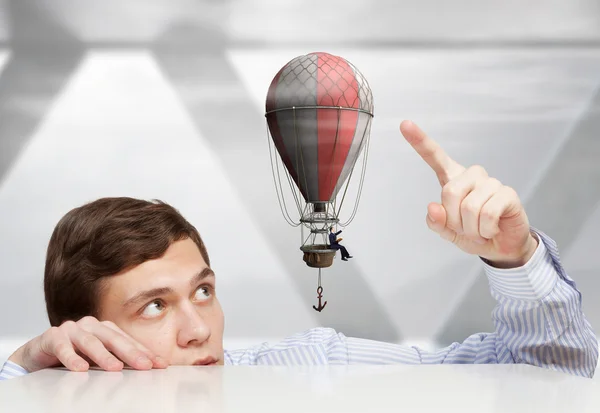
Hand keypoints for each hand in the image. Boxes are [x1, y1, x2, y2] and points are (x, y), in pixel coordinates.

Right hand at [8, 316, 167, 372]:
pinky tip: (79, 368)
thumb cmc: (74, 355)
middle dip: (131, 353)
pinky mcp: (52, 336)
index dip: (145, 352)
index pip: (129, 341)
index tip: (161, 365)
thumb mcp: (98, 359)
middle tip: (145, 366)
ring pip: (90, 342)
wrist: (38, 354)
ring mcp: (72, 329)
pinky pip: (62, 347)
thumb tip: (148, 369)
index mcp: (106, 329)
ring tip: (115, 368)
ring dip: (103, 356)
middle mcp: (91, 325)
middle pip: (114, 339)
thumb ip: (118, 360)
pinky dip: (71, 357)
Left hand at [400, 120, 537, 267]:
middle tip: (465, 228)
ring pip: (469, 207)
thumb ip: (436, 221)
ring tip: (479, 230)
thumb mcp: (448, 232)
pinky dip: (485, 229)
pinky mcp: (507, 193)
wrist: (500, 247)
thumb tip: (433, 208)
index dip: (420, 141)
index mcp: (453, 180)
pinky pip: (488, 213)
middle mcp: (472, 176)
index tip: (405, 124)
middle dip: (454, 219)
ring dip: (471, 229)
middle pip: (450, 192)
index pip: (435, 157)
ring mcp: (491, 183)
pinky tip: (491, 229)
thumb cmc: (474, 234)